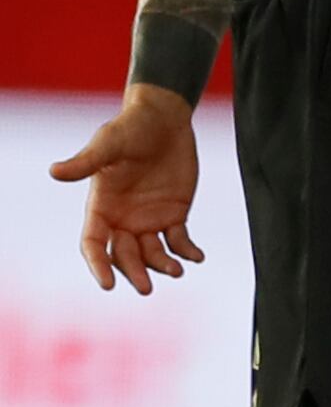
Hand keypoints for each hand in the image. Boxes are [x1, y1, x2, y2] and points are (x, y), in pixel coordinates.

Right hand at [49, 84, 205, 293]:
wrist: (164, 118)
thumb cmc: (130, 128)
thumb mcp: (108, 144)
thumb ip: (86, 162)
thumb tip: (55, 172)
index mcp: (100, 208)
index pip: (93, 244)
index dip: (98, 265)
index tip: (108, 284)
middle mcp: (122, 220)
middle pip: (124, 255)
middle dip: (134, 272)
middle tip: (147, 288)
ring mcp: (148, 219)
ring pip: (152, 253)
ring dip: (162, 265)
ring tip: (177, 271)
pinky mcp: (174, 213)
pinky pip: (179, 240)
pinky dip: (187, 251)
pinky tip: (198, 257)